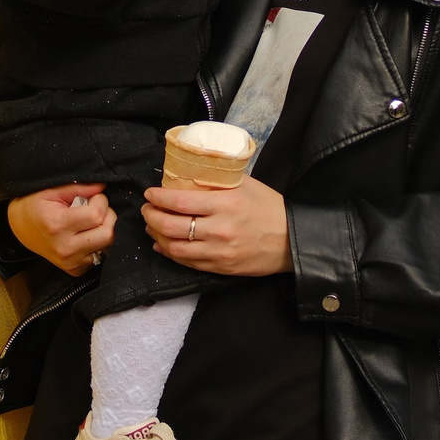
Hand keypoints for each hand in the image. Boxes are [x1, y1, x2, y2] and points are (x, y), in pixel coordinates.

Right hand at [8, 184, 114, 273]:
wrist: (22, 228)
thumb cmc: (36, 205)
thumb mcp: (53, 190)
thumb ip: (80, 187)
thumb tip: (103, 187)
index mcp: (57, 226)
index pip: (97, 215)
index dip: (100, 201)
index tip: (92, 197)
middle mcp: (64, 249)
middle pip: (107, 234)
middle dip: (107, 216)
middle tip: (94, 209)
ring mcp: (70, 262)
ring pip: (107, 246)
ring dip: (104, 230)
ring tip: (89, 222)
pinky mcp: (74, 270)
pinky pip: (100, 256)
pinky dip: (97, 243)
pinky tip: (84, 234)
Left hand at [143, 178, 288, 275]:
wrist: (292, 241)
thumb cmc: (269, 207)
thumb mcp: (246, 185)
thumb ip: (219, 180)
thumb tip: (190, 172)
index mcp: (226, 204)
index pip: (180, 201)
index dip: (158, 197)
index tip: (150, 193)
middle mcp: (220, 229)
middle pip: (171, 226)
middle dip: (151, 217)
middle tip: (146, 209)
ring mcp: (219, 251)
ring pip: (174, 248)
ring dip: (157, 236)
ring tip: (152, 227)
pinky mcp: (220, 267)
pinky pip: (187, 262)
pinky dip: (170, 253)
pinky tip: (163, 245)